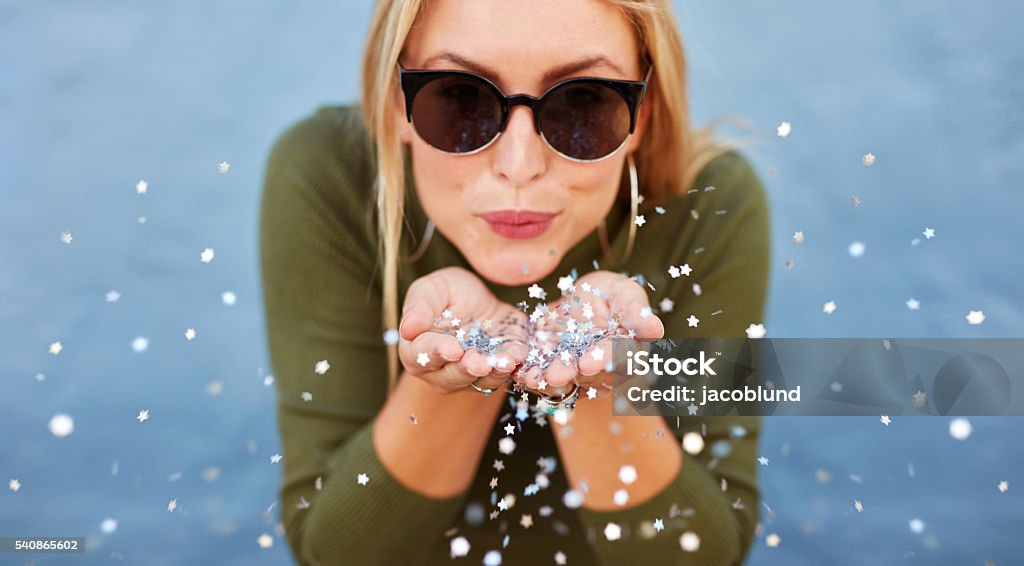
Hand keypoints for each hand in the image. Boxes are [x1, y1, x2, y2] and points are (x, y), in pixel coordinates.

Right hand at [398, 267, 527, 393]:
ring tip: (505, 362)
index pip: (422, 356)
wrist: (478, 300)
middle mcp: (440, 372)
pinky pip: (505, 375)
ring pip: (480, 382)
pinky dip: (513, 367)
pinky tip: (519, 356)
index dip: (437, 352)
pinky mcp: (495, 373)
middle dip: (467, 369)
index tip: (453, 348)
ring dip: (493, 373)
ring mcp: (469, 377)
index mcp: (416, 352)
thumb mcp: (430, 290)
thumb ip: (419, 308)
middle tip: (479, 362)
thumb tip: (407, 328)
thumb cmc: (446, 293)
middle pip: (452, 376)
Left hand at [518, 270, 663, 394]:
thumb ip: (635, 311)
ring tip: (535, 378)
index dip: (606, 361)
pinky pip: (542, 378)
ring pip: (565, 382)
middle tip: (558, 373)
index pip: (619, 359)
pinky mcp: (552, 371)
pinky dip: (532, 378)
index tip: (592, 361)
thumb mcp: (624, 293)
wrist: (578, 298)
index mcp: (626, 352)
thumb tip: (656, 328)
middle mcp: (602, 370)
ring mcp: (576, 374)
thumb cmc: (610, 294)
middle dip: (572, 375)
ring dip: (548, 382)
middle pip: (589, 377)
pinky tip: (521, 374)